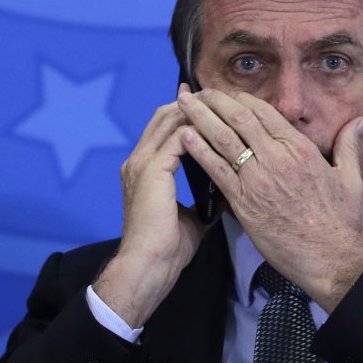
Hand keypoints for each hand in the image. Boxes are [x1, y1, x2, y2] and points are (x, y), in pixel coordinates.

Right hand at [93, 83, 206, 326]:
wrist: (149, 264)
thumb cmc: (168, 247)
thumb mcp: (190, 214)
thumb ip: (202, 196)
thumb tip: (225, 189)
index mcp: (143, 170)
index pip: (164, 130)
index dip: (187, 116)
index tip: (211, 108)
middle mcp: (138, 161)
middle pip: (164, 116)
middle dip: (192, 105)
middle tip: (219, 97)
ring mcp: (141, 163)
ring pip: (169, 121)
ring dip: (196, 112)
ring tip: (222, 107)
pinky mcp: (151, 170)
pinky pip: (177, 138)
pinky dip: (198, 131)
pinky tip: (218, 129)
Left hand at [177, 88, 362, 312]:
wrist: (330, 258)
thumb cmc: (340, 220)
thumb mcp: (349, 178)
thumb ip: (349, 145)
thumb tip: (360, 120)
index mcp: (300, 149)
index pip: (264, 113)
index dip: (241, 99)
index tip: (226, 93)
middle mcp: (276, 158)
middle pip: (239, 119)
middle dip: (215, 101)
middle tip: (196, 91)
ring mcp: (258, 180)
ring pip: (223, 139)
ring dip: (200, 118)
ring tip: (182, 103)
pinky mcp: (244, 202)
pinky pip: (217, 170)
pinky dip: (199, 150)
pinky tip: (184, 136)